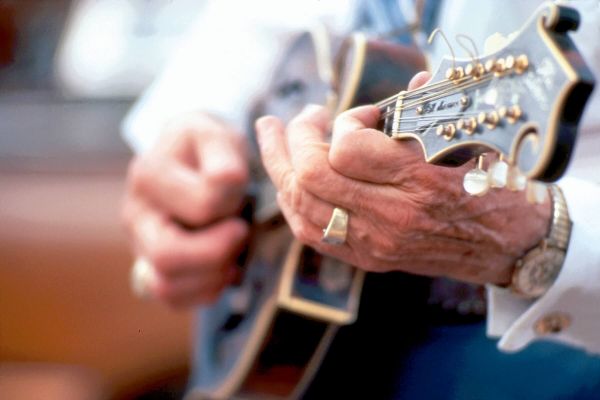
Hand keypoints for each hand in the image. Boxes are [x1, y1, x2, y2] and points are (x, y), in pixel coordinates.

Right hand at [122, 113, 249, 307]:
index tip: (243, 195)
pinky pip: (173, 300)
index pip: (202, 205)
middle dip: (218, 251)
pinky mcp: (151, 269)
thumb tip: (226, 183)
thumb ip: (224, 155)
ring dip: (213, 276)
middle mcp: (135, 215)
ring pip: (166, 286)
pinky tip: (226, 268)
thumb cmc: (208, 148)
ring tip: (234, 251)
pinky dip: (207, 291)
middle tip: (242, 231)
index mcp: (149, 175)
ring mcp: (139, 246)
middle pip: (167, 256)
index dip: (232, 205)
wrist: (193, 160)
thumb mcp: (217, 135)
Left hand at [256, 73, 550, 284]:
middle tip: (306, 116)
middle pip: (309, 176)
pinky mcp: (367, 259)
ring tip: (276, 138)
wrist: (513, 248)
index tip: (365, 115)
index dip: (345, 122)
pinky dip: (292, 201)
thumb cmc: (498, 188)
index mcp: (419, 183)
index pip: (346, 149)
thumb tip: (410, 82)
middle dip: (294, 137)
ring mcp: (374, 244)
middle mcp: (390, 218)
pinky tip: (289, 178)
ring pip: (299, 206)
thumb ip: (433, 111)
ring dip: (280, 166)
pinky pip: (310, 232)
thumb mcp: (474, 142)